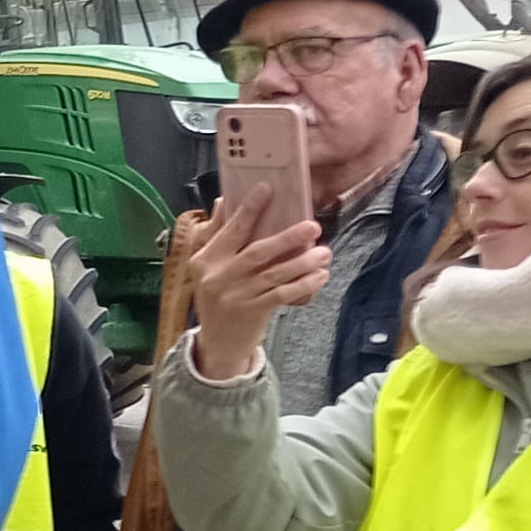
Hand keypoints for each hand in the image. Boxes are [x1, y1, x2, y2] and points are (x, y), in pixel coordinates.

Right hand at [187, 209, 331, 383]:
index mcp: (205, 259)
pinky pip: (282, 294)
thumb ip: (216, 235)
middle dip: (287, 237)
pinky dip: (302, 284)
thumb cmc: (217, 296)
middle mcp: (217, 276)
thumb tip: (222, 201)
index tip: (267, 189)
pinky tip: (319, 276)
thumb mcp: (208, 266)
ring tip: (324, 252)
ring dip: (302, 262)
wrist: (217, 342)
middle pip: (257, 251)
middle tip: (313, 226)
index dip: (248, 209)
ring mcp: (235, 295)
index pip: (230, 230)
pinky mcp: (251, 312)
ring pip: (274, 274)